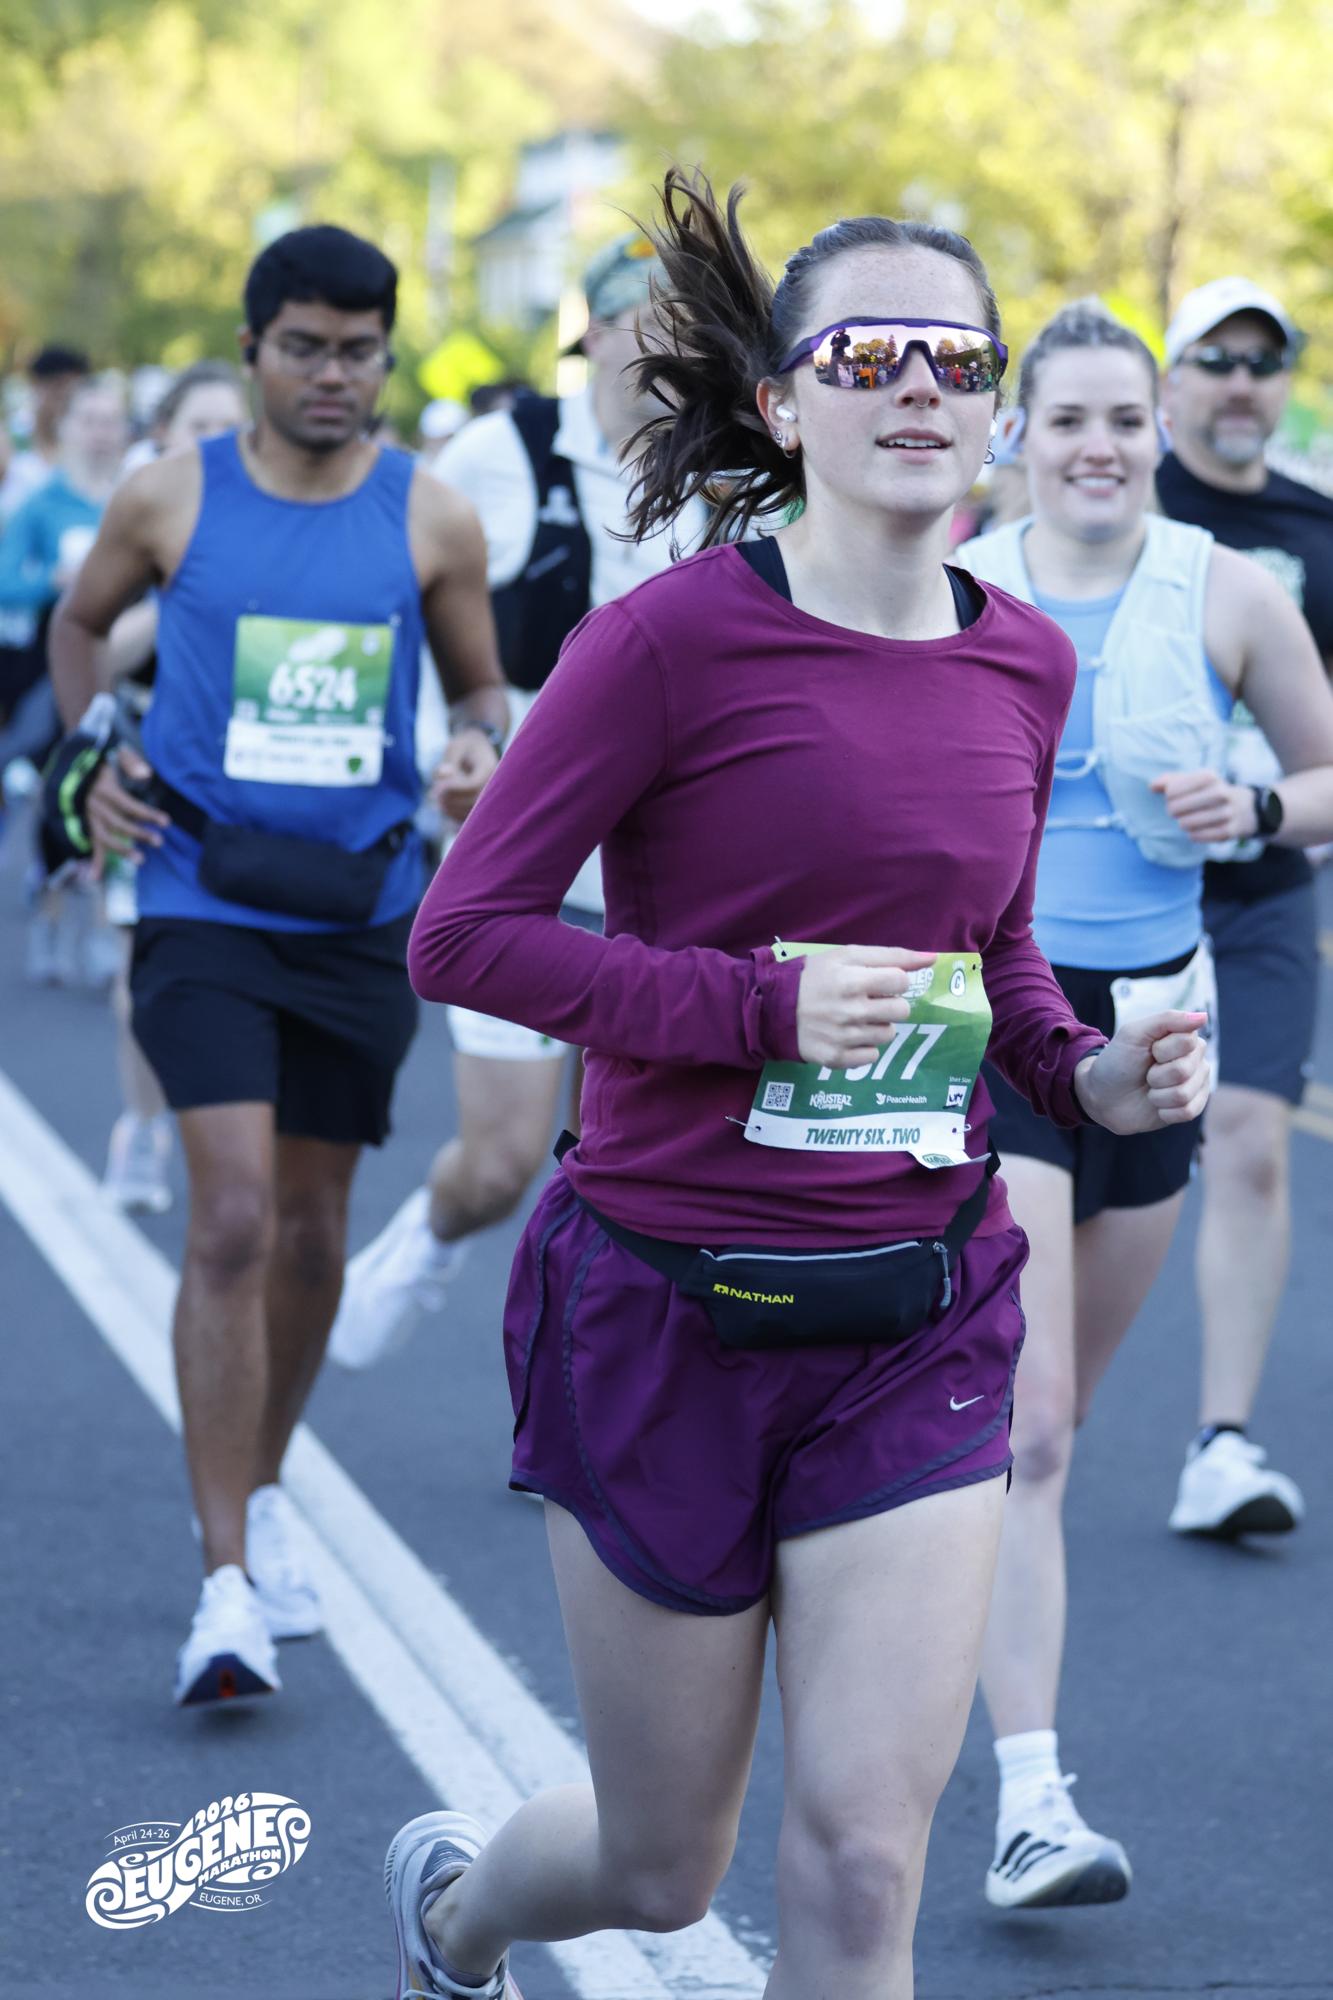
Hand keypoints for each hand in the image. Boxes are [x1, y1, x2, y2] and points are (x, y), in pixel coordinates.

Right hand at [86, 746, 167, 874]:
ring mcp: (88, 815)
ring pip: (104, 836)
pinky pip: (90, 842)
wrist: (75, 759)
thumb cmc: (103, 757)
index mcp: (103, 788)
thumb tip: (146, 774)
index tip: (166, 822)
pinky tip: (94, 878)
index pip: (129, 805)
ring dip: (121, 850)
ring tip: (140, 860)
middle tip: (159, 842)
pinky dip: (93, 860)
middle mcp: (94, 804)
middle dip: (139, 834)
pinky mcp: (86, 822)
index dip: (147, 814)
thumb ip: (131, 762)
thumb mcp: (117, 751)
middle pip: (118, 823)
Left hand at [431, 728, 499, 822]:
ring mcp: (490, 798)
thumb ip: (450, 759)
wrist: (479, 751)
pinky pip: (469, 818)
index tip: (438, 786)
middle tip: (434, 793)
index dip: (454, 788)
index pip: (473, 785)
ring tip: (437, 797)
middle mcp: (493, 786)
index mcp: (489, 769)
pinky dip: (453, 814)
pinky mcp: (482, 807)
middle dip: (451, 799)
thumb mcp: (456, 746)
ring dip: (450, 808)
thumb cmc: (465, 747)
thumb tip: (444, 774)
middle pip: (473, 802)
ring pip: (471, 813)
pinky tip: (443, 804)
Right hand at [796, 948, 936, 1067]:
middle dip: (889, 1005)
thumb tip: (932, 958)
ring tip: (854, 1018)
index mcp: (853, 981)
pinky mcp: (836, 1059)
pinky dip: (863, 1047)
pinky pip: (871, 1057)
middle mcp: (851, 1012)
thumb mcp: (848, 955)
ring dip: (876, 1026)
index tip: (877, 982)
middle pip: (902, 1011)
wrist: (773, 1008)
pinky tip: (846, 1036)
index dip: (893, 981)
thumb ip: (892, 956)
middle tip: (868, 1001)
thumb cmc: (814, 976)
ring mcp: (844, 1038)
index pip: (902, 982)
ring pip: (887, 1035)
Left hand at [1073, 1010, 1210, 1133]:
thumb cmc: (1118, 1061)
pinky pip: (1187, 1112)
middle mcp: (1196, 1060)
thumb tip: (1203, 1017)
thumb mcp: (1133, 1034)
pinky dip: (1164, 1111)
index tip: (1149, 1051)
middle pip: (1184, 1070)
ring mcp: (1195, 1085)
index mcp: (1185, 1038)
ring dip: (1157, 1094)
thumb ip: (1167, 1020)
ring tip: (1149, 1089)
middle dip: (1156, 1075)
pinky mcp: (1191, 1108)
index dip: (1162, 1050)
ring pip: (1184, 1094)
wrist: (1103, 1096)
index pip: (1188, 1042)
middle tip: (1146, 1073)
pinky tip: (1156, 1105)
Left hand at [1150, 769, 1257, 843]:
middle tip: (1176, 811)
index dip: (1168, 795)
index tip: (1172, 796)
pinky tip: (1195, 830)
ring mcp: (1227, 813)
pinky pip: (1198, 836)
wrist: (1245, 808)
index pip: (1172, 789)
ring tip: (1186, 820)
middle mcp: (1220, 793)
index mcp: (1209, 777)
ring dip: (1183, 823)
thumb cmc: (1210, 793)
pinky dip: (1193, 834)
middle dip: (1172, 810)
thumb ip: (1171, 780)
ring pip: (1186, 824)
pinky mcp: (1229, 830)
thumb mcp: (1195, 781)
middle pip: (1176, 808)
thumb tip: (1152, 786)